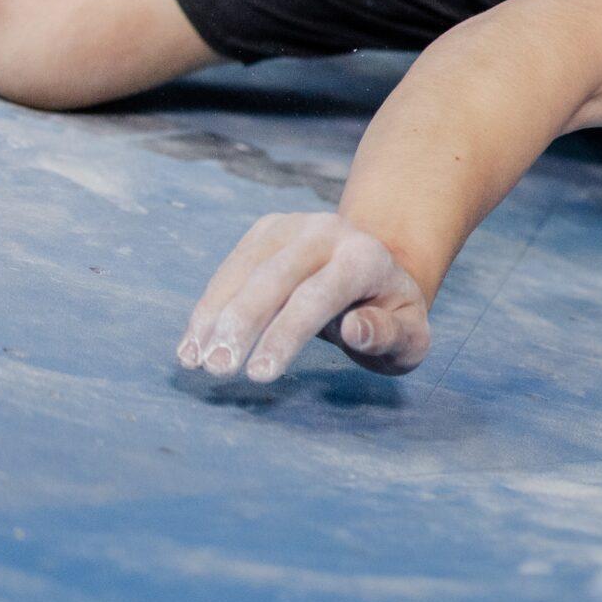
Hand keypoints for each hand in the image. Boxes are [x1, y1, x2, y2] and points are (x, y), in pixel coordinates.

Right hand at [176, 213, 431, 382]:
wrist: (376, 275)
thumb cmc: (391, 318)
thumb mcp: (409, 338)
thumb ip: (388, 335)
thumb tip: (356, 329)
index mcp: (367, 258)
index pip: (319, 296)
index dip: (286, 335)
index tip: (259, 375)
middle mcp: (329, 232)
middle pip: (275, 279)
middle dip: (242, 325)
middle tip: (218, 370)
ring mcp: (294, 226)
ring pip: (244, 270)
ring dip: (214, 317)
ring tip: (193, 362)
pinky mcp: (266, 231)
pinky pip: (230, 269)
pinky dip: (209, 307)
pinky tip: (193, 343)